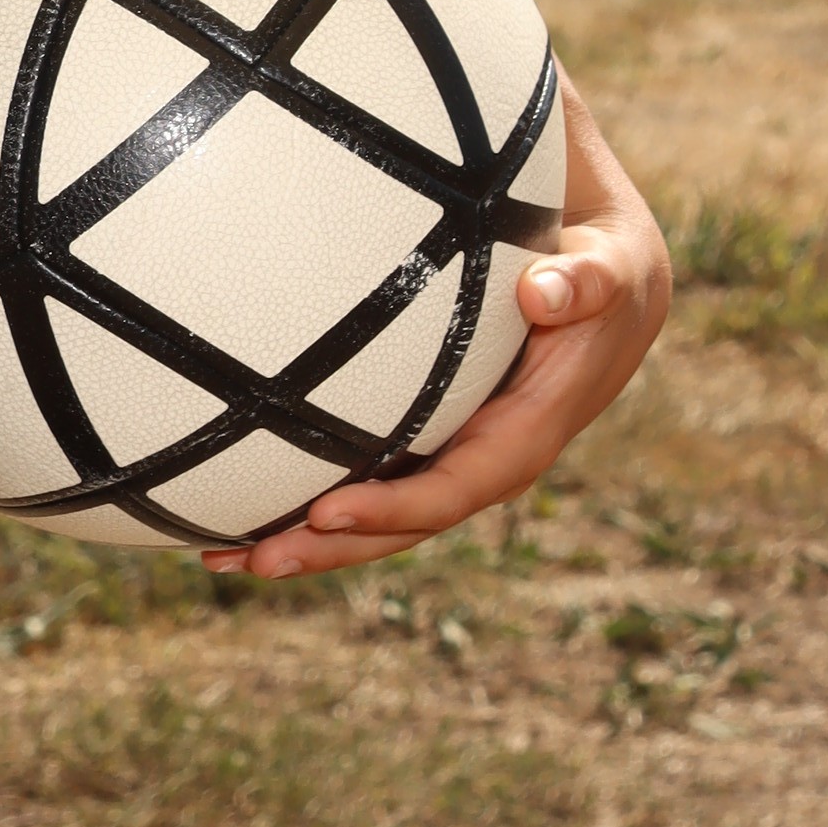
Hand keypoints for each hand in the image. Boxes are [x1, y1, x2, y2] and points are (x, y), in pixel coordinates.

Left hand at [225, 82, 669, 579]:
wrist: (607, 277)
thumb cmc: (602, 266)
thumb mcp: (608, 267)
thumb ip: (588, 280)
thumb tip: (544, 290)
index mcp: (528, 431)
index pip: (457, 487)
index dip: (394, 508)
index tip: (325, 515)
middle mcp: (486, 456)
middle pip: (404, 521)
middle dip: (331, 549)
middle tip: (252, 559)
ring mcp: (453, 449)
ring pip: (378, 510)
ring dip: (304, 541)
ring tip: (218, 556)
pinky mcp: (428, 432)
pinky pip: (368, 472)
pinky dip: (307, 496)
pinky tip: (237, 505)